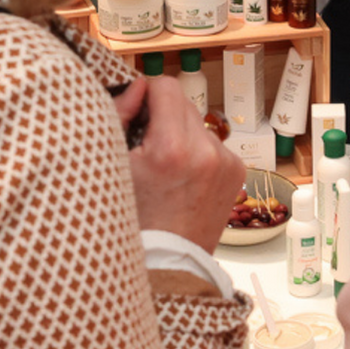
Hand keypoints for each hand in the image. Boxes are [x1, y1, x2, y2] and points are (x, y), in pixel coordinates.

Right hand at [114, 77, 244, 261]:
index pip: (165, 87)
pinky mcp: (237, 172)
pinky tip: (183, 179)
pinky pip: (213, 145)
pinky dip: (197, 154)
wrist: (165, 261)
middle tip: (146, 145)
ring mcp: (226, 163)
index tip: (136, 112)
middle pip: (183, 103)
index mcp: (172, 149)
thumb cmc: (132, 220)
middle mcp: (206, 152)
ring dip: (181, 135)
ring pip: (198, 124)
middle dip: (163, 116)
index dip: (145, 94)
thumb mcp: (112, 165)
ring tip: (165, 168)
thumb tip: (137, 87)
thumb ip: (120, 116)